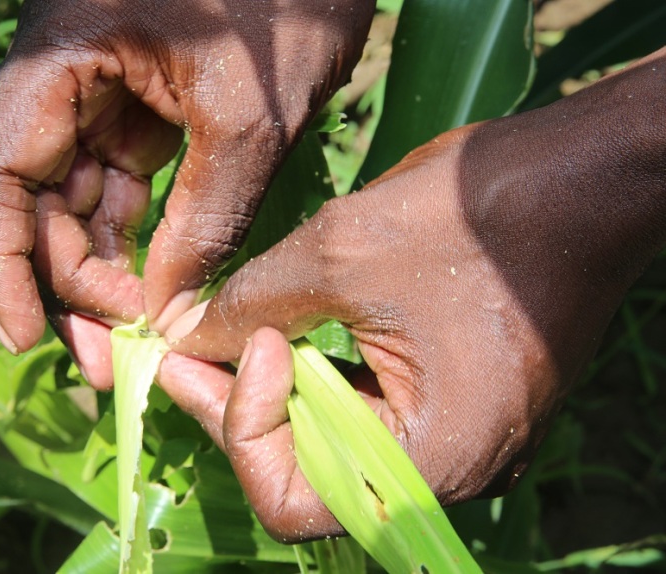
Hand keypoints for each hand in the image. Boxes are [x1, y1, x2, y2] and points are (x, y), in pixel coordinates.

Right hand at [0, 0, 372, 363]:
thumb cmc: (289, 2)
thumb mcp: (249, 117)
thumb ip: (205, 218)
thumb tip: (167, 315)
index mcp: (59, 55)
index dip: (1, 264)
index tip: (26, 338)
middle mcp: (61, 75)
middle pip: (34, 199)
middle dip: (66, 282)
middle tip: (105, 360)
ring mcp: (99, 92)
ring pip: (76, 200)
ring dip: (97, 270)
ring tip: (131, 339)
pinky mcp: (141, 108)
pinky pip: (120, 187)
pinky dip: (132, 240)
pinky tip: (152, 292)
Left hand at [158, 49, 665, 540]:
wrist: (584, 177)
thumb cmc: (477, 215)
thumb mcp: (342, 253)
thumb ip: (250, 306)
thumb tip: (185, 336)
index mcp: (436, 460)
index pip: (296, 499)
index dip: (238, 427)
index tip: (214, 345)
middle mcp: (453, 470)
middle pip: (310, 475)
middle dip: (241, 408)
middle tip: (190, 347)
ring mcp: (460, 437)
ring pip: (337, 444)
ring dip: (276, 393)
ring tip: (228, 336)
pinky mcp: (460, 401)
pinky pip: (372, 414)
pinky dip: (318, 378)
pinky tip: (286, 333)